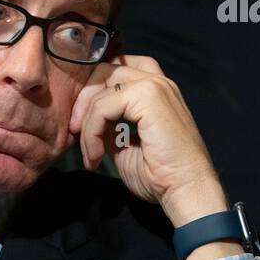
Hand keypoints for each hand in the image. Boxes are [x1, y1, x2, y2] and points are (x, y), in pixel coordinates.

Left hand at [67, 53, 228, 227]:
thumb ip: (109, 125)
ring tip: (90, 152)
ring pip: (101, 88)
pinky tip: (96, 155)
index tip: (79, 124)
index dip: (93, 91)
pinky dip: (91, 131)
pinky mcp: (149, 97)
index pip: (114, 70)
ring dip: (85, 122)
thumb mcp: (124, 144)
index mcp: (155, 90)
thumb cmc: (160, 174)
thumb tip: (85, 120)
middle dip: (84, 100)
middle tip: (74, 130)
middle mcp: (158, 82)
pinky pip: (103, 106)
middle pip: (105, 69)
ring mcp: (155, 86)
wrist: (185, 190)